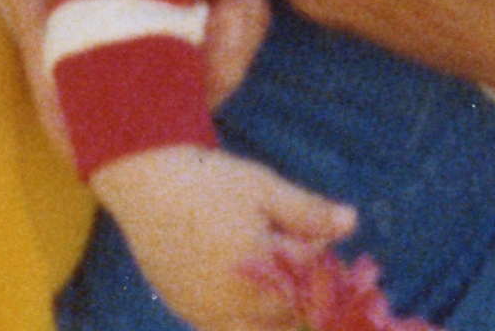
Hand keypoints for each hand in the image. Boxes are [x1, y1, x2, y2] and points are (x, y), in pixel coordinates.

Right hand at [0, 0, 271, 159]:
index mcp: (50, 21)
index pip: (78, 109)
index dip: (125, 124)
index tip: (168, 69)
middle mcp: (104, 29)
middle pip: (165, 96)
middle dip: (214, 64)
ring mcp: (150, 8)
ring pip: (210, 58)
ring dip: (240, 18)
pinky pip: (231, 8)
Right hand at [91, 146, 354, 330]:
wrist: (141, 179)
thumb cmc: (206, 178)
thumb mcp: (262, 187)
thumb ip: (308, 212)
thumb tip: (353, 222)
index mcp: (261, 270)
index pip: (311, 275)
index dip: (321, 254)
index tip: (315, 236)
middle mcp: (235, 303)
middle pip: (290, 315)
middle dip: (303, 291)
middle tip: (295, 257)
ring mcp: (208, 312)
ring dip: (275, 315)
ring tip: (274, 283)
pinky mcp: (186, 311)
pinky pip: (226, 328)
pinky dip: (242, 319)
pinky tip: (243, 291)